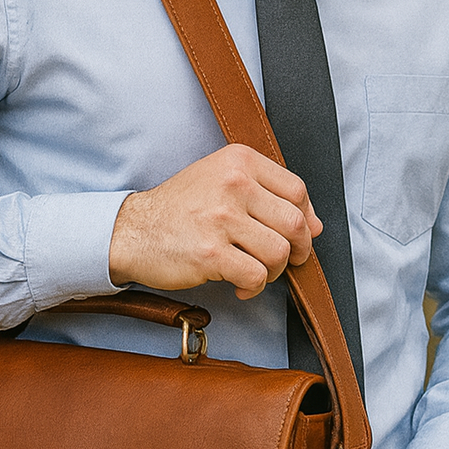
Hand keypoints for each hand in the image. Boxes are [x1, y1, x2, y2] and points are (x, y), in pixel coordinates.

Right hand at [108, 144, 321, 297]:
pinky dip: (253, 287)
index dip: (306, 217)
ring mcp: (221, 218)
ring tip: (255, 270)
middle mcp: (233, 184)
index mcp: (239, 161)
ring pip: (279, 252)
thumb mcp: (221, 180)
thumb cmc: (180, 208)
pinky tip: (239, 284)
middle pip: (295, 223)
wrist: (133, 230)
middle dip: (298, 249)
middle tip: (284, 259)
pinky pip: (256, 276)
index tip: (299, 232)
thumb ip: (268, 194)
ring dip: (273, 270)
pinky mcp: (210, 253)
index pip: (297, 190)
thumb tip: (316, 225)